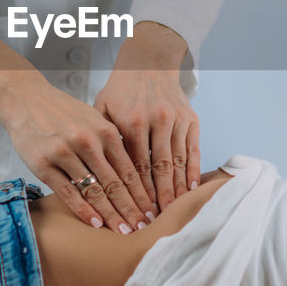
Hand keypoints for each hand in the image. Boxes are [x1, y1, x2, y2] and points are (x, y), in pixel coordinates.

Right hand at [0, 32, 153, 232]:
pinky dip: (83, 210)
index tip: (153, 213)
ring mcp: (65, 153)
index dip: (142, 194)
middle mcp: (88, 142)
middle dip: (131, 209)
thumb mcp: (94, 120)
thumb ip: (111, 143)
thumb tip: (135, 173)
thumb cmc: (64, 113)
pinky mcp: (44, 164)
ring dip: (111, 214)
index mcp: (105, 131)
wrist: (26, 99)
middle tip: (144, 228)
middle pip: (115, 183)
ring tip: (123, 232)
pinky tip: (96, 224)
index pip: (130, 170)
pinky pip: (68, 192)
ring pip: (94, 190)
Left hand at [93, 21, 198, 211]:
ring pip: (177, 162)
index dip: (134, 194)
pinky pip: (193, 149)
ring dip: (175, 190)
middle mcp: (156, 120)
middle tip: (153, 223)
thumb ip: (101, 139)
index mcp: (131, 121)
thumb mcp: (102, 109)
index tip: (132, 214)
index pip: (134, 167)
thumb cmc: (119, 90)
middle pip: (158, 169)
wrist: (147, 62)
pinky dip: (192, 171)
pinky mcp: (190, 118)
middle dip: (156, 199)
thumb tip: (94, 176)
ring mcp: (176, 119)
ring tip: (171, 213)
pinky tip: (190, 190)